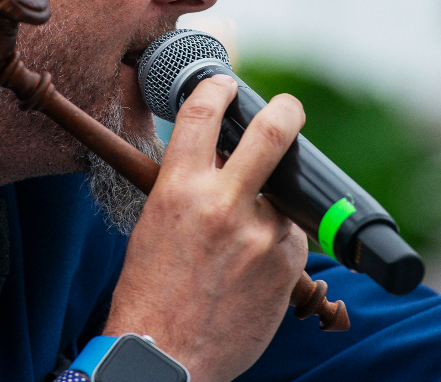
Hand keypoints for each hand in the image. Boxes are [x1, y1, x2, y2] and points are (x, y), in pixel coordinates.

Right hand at [103, 75, 308, 381]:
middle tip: (289, 109)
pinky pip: (291, 241)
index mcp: (179, 190)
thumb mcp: (155, 225)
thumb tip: (216, 162)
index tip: (227, 85)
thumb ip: (188, 189)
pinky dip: (276, 248)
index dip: (219, 88)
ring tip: (242, 244)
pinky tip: (250, 273)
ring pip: (282, 199)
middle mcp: (223, 205)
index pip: (202, 114)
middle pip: (272, 134)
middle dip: (287, 112)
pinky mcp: (285, 266)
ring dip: (271, 210)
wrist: (165, 356)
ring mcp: (259, 235)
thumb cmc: (150, 295)